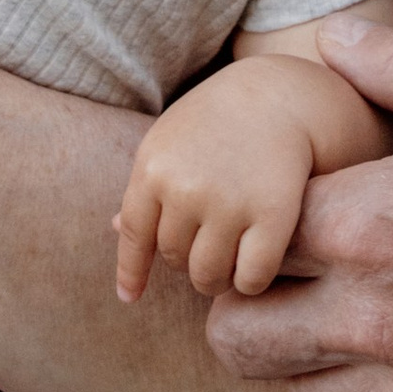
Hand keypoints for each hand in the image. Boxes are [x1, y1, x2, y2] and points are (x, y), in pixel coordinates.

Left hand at [117, 63, 322, 303]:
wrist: (279, 95)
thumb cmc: (217, 120)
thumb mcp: (171, 140)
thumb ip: (148, 185)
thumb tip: (114, 229)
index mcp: (154, 167)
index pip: (134, 235)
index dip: (131, 271)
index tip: (129, 297)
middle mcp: (186, 188)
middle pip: (174, 259)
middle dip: (188, 261)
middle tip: (208, 246)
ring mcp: (229, 203)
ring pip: (209, 276)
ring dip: (217, 280)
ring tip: (227, 263)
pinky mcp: (273, 215)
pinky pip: (251, 278)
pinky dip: (249, 282)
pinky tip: (254, 266)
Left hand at [203, 24, 392, 391]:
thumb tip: (332, 39)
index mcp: (377, 222)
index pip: (248, 237)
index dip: (257, 214)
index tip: (285, 200)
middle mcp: (381, 318)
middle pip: (240, 340)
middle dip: (250, 301)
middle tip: (294, 266)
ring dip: (307, 359)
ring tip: (349, 310)